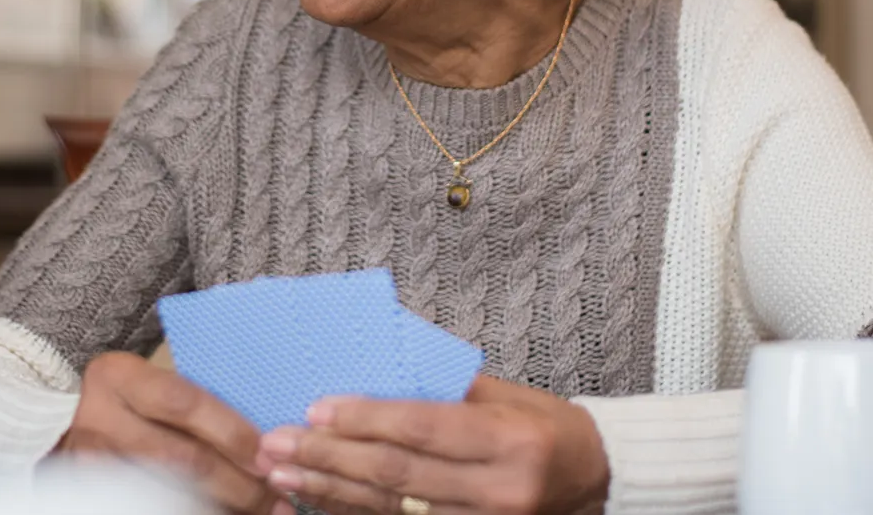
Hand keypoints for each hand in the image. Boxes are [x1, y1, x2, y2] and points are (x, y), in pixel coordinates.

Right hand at [58, 352, 290, 514]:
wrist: (50, 421)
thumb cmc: (120, 398)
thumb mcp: (145, 382)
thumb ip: (191, 402)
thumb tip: (262, 437)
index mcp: (119, 377)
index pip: (185, 403)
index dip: (231, 432)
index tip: (268, 455)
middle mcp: (100, 420)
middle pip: (181, 458)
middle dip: (237, 483)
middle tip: (278, 500)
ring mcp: (89, 466)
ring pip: (167, 496)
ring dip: (220, 508)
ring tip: (261, 514)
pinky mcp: (88, 496)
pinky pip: (148, 506)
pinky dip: (192, 514)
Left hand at [255, 375, 608, 514]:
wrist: (595, 479)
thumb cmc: (546, 424)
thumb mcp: (506, 394)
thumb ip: (446, 386)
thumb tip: (378, 370)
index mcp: (507, 441)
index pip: (422, 428)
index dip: (365, 420)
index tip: (316, 409)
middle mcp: (495, 492)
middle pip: (397, 476)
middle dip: (329, 460)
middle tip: (277, 445)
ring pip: (391, 512)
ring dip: (329, 493)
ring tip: (281, 476)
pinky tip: (318, 504)